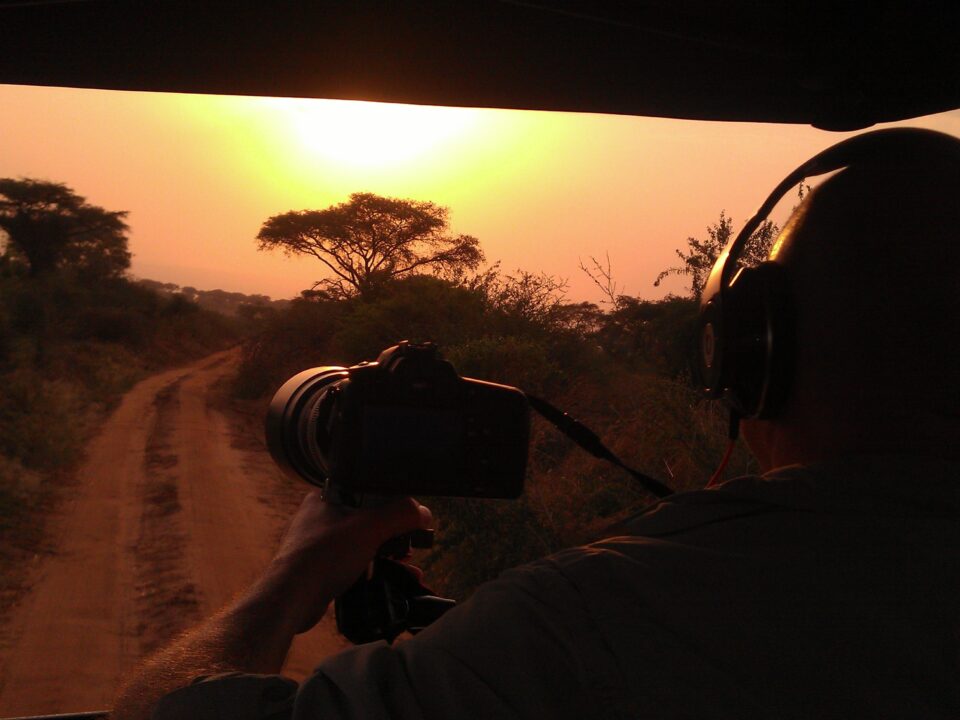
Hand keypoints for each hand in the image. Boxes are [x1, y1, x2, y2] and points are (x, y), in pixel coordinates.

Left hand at [249, 490, 432, 634]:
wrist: (292, 597)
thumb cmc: (325, 554)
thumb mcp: (369, 528)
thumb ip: (400, 515)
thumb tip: (424, 512)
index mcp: (325, 497)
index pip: (367, 490)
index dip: (392, 503)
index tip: (410, 518)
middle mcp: (320, 517)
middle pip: (367, 518)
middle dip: (393, 534)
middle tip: (411, 546)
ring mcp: (319, 544)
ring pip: (362, 542)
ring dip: (387, 554)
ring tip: (408, 567)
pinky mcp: (320, 567)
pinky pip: (353, 562)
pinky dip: (373, 569)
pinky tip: (390, 579)